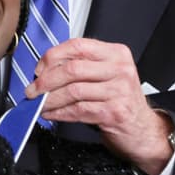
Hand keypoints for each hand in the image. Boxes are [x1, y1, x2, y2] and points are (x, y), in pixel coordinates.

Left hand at [24, 37, 173, 174]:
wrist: (142, 128)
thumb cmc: (118, 99)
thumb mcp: (105, 75)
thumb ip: (81, 66)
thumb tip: (44, 70)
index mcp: (116, 53)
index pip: (77, 46)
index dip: (52, 57)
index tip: (39, 70)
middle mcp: (120, 69)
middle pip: (72, 69)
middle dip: (45, 81)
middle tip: (32, 90)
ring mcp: (119, 91)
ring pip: (72, 91)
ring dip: (49, 100)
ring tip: (39, 104)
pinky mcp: (114, 112)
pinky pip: (78, 110)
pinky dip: (59, 113)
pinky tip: (51, 114)